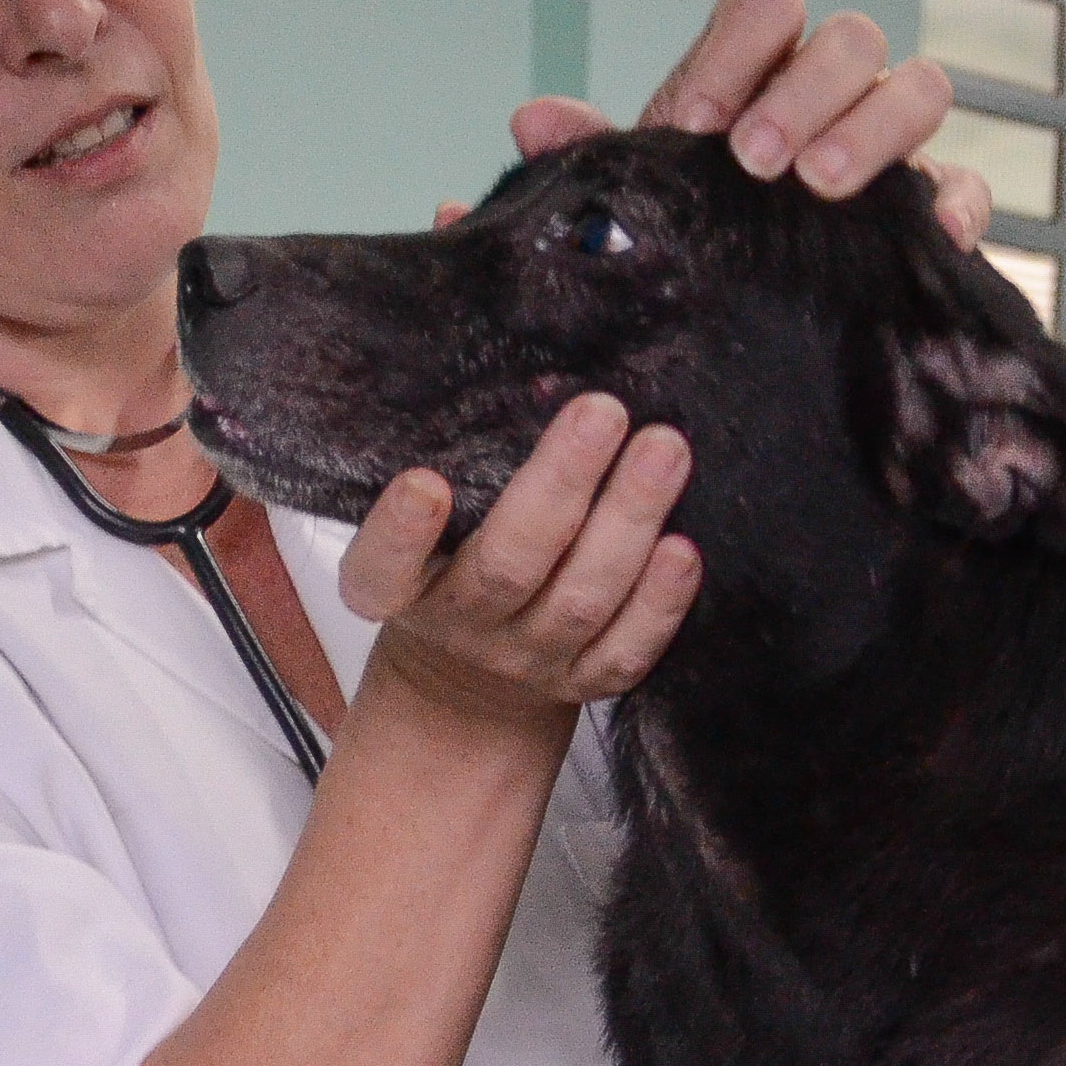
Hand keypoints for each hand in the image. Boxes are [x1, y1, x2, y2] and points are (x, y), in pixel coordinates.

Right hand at [341, 391, 699, 723]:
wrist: (469, 683)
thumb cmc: (450, 568)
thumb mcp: (425, 532)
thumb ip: (460, 471)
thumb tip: (547, 382)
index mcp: (399, 590)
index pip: (383, 569)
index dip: (401, 532)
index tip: (424, 482)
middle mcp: (460, 626)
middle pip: (507, 566)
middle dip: (561, 484)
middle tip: (604, 412)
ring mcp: (526, 661)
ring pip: (580, 600)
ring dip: (628, 521)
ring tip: (664, 450)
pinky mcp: (582, 682)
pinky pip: (626, 650)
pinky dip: (659, 602)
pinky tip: (683, 549)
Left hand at [502, 0, 993, 244]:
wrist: (745, 320)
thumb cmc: (694, 235)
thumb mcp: (640, 201)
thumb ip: (592, 156)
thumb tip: (533, 122)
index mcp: (758, 72)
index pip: (765, 8)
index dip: (735, 51)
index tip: (698, 125)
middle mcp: (832, 92)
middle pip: (849, 37)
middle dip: (805, 90)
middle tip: (755, 161)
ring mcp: (893, 145)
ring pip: (920, 87)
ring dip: (875, 128)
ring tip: (821, 188)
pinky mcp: (934, 209)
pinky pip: (969, 182)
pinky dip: (957, 202)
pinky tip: (927, 234)